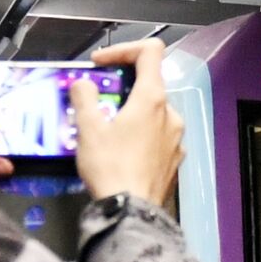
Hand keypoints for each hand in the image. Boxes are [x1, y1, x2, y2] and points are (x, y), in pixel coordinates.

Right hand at [72, 39, 183, 204]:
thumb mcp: (88, 127)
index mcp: (153, 100)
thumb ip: (84, 96)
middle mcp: (171, 115)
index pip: (150, 52)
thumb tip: (84, 85)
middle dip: (122, 88)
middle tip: (98, 103)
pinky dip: (141, 134)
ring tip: (108, 130)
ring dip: (131, 113)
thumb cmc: (110, 167)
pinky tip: (123, 151)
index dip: (123, 49)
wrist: (131, 212)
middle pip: (150, 85)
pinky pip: (158, 136)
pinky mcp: (174, 160)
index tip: (101, 64)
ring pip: (153, 113)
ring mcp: (176, 139)